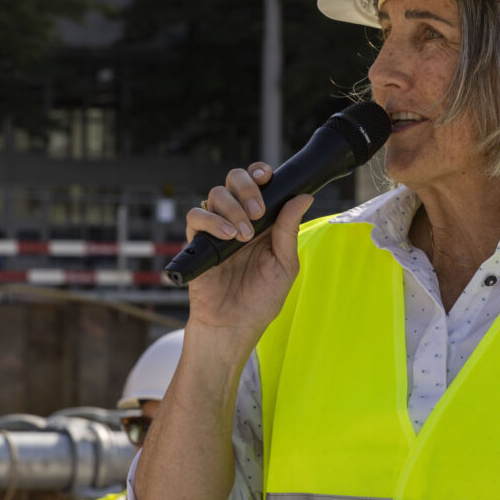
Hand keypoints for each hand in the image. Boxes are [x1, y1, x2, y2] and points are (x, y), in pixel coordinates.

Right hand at [183, 163, 312, 345]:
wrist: (234, 326)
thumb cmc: (261, 300)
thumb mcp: (284, 265)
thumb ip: (289, 229)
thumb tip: (303, 197)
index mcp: (262, 221)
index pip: (258, 183)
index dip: (259, 173)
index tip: (267, 176)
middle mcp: (238, 219)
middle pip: (234, 180)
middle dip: (247, 187)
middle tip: (258, 211)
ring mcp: (216, 229)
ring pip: (215, 194)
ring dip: (233, 208)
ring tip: (244, 235)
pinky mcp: (197, 242)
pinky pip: (196, 216)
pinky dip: (211, 220)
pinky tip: (228, 236)